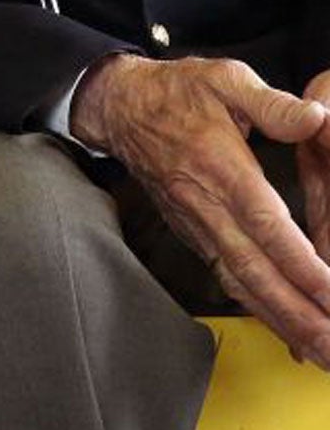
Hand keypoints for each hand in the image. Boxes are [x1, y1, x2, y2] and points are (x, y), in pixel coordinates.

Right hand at [74, 54, 329, 366]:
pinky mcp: (193, 234)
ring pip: (241, 284)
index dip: (301, 264)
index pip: (266, 226)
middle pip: (256, 271)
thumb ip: (271, 103)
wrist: (120, 107)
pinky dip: (258, 310)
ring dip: (282, 321)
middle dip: (298, 313)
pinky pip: (229, 279)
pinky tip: (286, 329)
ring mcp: (197, 225)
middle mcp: (207, 206)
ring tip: (319, 351)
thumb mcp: (224, 78)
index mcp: (221, 168)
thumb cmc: (175, 91)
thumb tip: (314, 116)